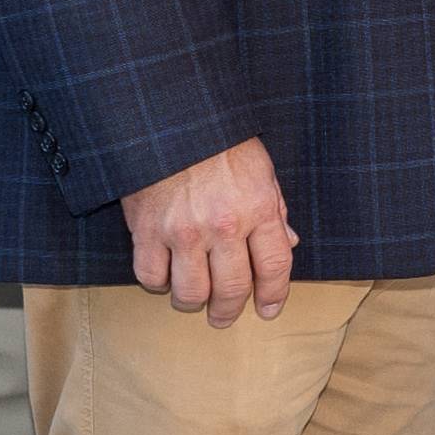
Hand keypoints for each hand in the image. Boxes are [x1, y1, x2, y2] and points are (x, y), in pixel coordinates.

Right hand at [122, 136, 296, 327]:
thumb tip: (287, 243)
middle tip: (223, 317)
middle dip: (229, 311)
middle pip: (232, 289)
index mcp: (258, 208)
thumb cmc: (219, 140)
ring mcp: (183, 232)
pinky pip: (150, 276)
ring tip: (193, 300)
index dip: (274, 295)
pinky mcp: (147, 231)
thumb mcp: (260, 169)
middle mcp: (223, 226)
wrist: (169, 116)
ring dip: (192, 303)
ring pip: (190, 293)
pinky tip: (163, 275)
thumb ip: (274, 209)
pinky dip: (157, 283)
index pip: (274, 267)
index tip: (268, 310)